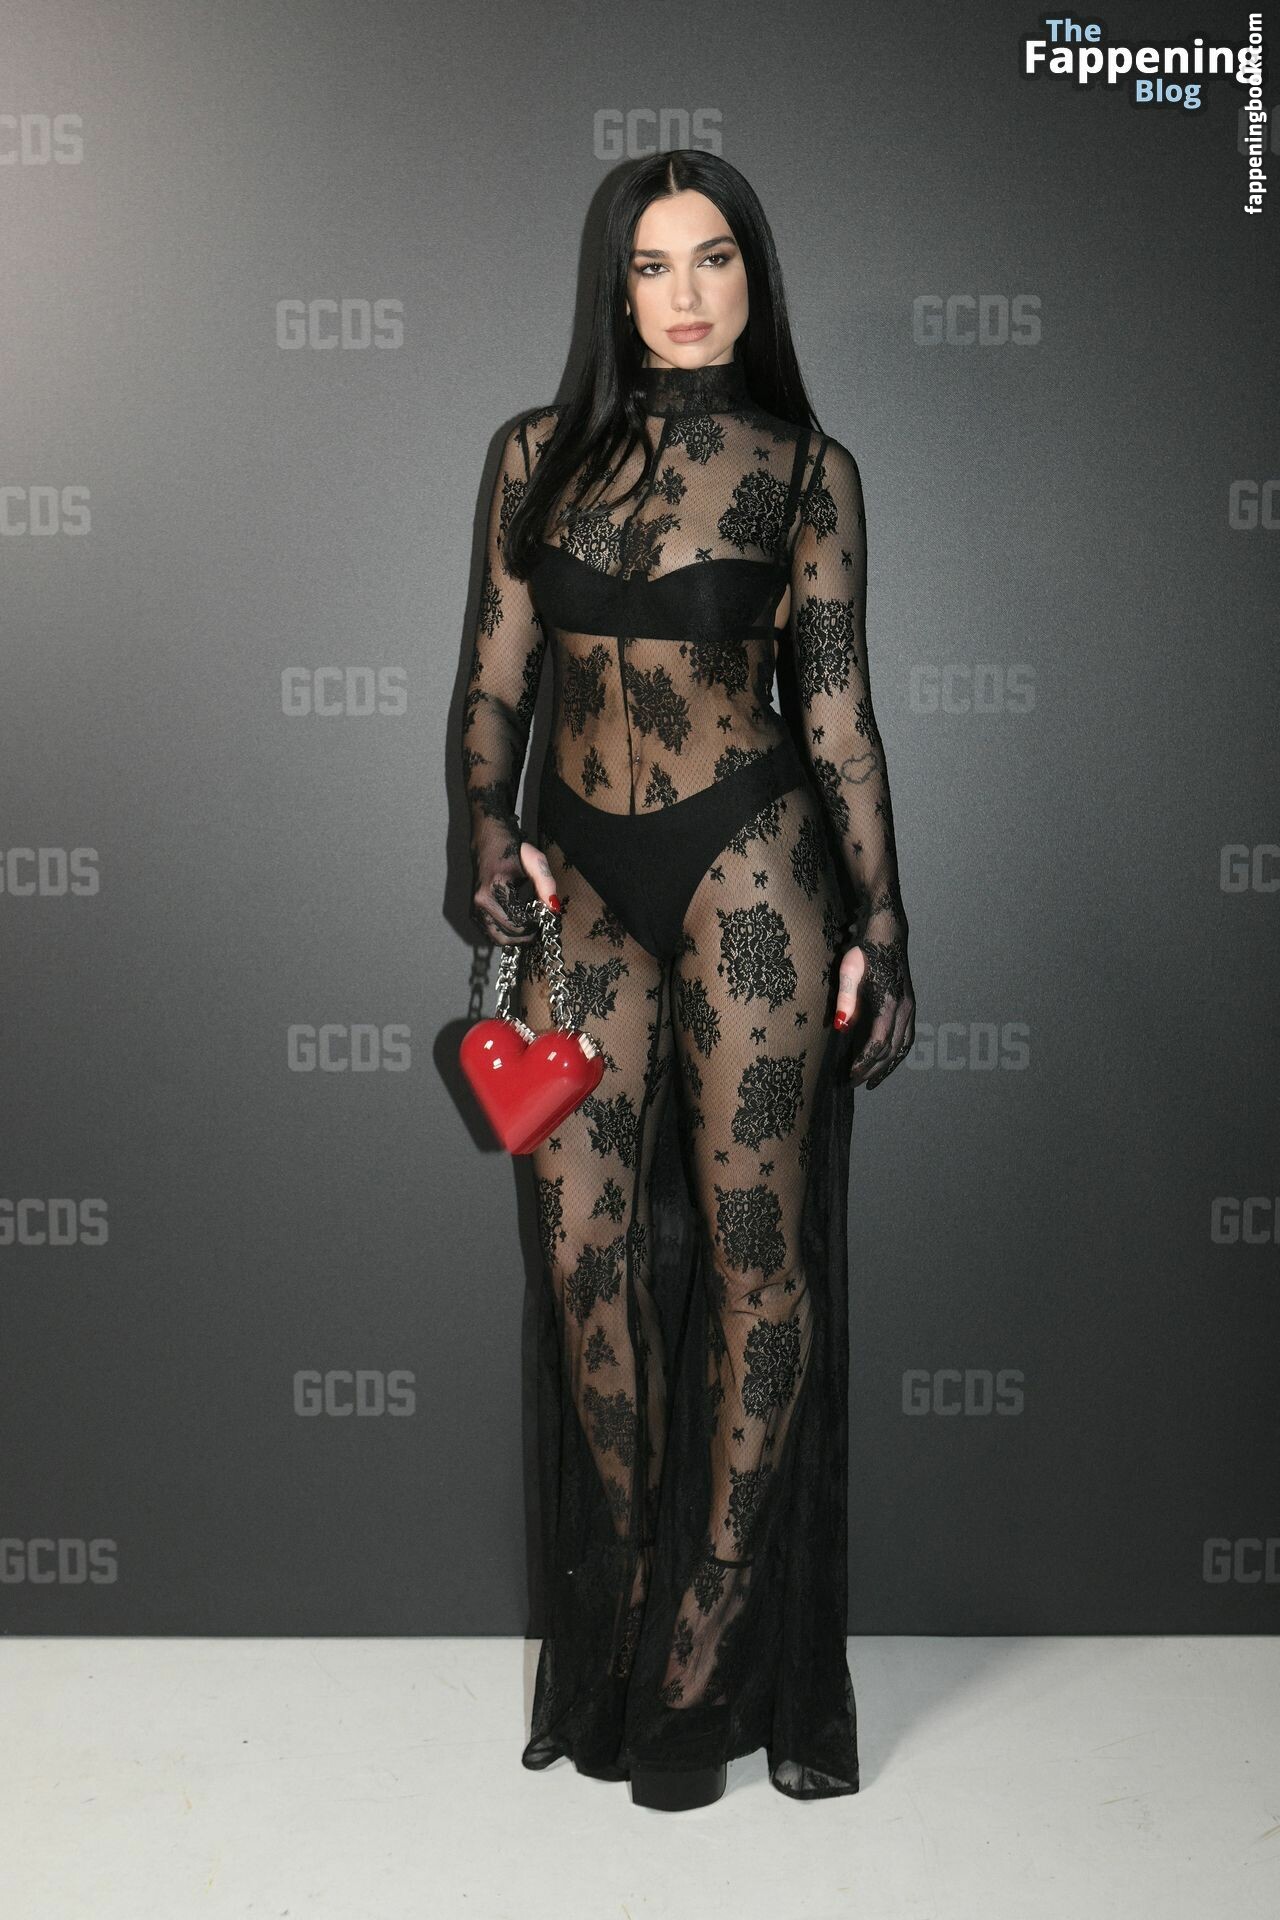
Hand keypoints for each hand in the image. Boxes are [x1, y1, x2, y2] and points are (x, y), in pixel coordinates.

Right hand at [471, 833, 561, 946]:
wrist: (490, 840)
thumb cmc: (514, 849)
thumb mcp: (536, 861)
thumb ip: (546, 885)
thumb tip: (552, 909)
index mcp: (496, 888)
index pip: (518, 922)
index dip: (534, 925)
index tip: (544, 918)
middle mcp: (481, 900)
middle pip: (506, 935)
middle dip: (525, 935)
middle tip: (539, 927)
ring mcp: (475, 907)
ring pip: (496, 938)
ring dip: (514, 938)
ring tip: (529, 928)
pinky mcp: (473, 910)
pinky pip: (489, 932)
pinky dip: (503, 934)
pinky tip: (516, 925)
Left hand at [832, 939, 914, 1087]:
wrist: (887, 932)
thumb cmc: (864, 950)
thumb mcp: (848, 972)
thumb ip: (846, 1000)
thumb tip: (840, 1028)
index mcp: (889, 1003)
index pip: (878, 1044)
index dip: (864, 1063)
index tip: (850, 1076)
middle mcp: (904, 1009)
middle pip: (891, 1050)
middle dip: (873, 1070)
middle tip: (854, 1083)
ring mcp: (910, 1007)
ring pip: (903, 1047)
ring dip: (888, 1067)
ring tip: (872, 1081)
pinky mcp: (910, 1004)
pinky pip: (907, 1037)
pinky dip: (898, 1054)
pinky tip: (887, 1060)